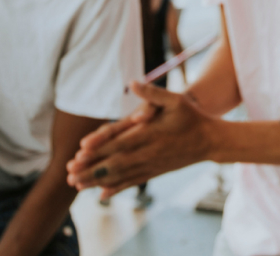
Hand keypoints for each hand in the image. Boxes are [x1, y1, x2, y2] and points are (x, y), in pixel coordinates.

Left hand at [65, 81, 216, 198]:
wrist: (210, 141)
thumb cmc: (191, 117)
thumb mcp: (175, 100)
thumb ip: (152, 93)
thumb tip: (133, 83)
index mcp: (149, 135)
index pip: (118, 142)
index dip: (99, 148)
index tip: (80, 152)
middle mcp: (147, 153)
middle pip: (114, 163)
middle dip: (90, 169)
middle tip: (69, 174)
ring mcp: (150, 165)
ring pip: (119, 176)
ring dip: (96, 181)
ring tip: (76, 185)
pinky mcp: (154, 172)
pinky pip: (131, 182)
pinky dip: (115, 188)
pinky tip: (101, 195)